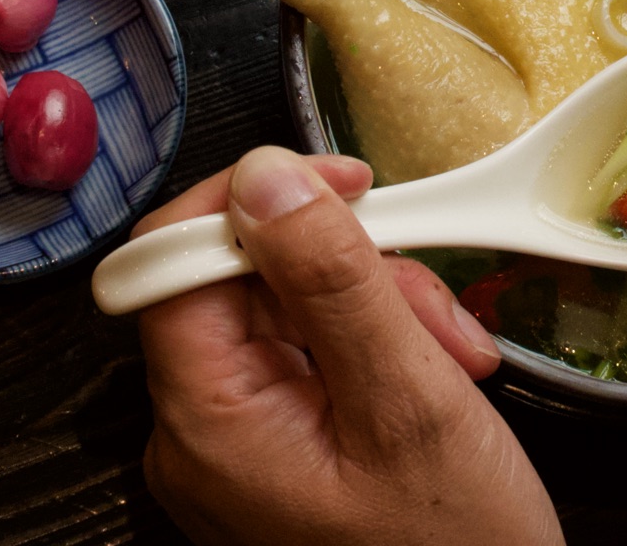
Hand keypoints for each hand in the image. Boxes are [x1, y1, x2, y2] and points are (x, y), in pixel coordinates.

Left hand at [136, 147, 561, 545]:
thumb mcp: (408, 401)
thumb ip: (332, 281)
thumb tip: (267, 176)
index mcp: (206, 419)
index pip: (172, 257)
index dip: (254, 201)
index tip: (343, 183)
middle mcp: (201, 430)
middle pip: (245, 278)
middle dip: (351, 268)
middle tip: (436, 310)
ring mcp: (240, 444)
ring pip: (290, 311)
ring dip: (384, 309)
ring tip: (455, 363)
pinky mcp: (281, 451)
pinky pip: (313, 359)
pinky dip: (382, 349)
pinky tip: (439, 380)